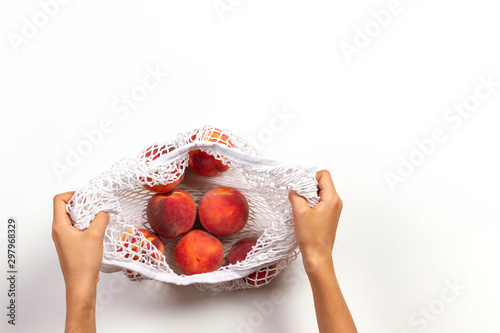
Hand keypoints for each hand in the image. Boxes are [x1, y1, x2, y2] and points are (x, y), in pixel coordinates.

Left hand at [52, 192, 108, 289]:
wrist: (81, 283)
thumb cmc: (83, 264)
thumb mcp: (96, 236)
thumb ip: (100, 218)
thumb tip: (103, 210)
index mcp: (59, 226)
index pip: (59, 200)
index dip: (72, 194)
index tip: (86, 197)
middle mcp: (59, 231)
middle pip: (66, 207)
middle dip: (82, 204)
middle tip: (95, 206)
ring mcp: (64, 237)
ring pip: (72, 218)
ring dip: (86, 215)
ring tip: (98, 218)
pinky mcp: (71, 244)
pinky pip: (77, 228)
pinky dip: (87, 225)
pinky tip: (97, 229)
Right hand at [289, 170, 356, 332]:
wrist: (317, 256)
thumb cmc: (312, 238)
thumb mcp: (299, 212)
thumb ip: (296, 196)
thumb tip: (294, 189)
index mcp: (332, 199)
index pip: (324, 175)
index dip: (310, 176)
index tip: (299, 184)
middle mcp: (335, 202)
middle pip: (322, 183)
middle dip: (307, 186)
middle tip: (297, 195)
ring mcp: (332, 209)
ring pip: (319, 193)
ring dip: (307, 195)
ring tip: (299, 205)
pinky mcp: (328, 216)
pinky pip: (319, 202)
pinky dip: (309, 203)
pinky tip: (302, 212)